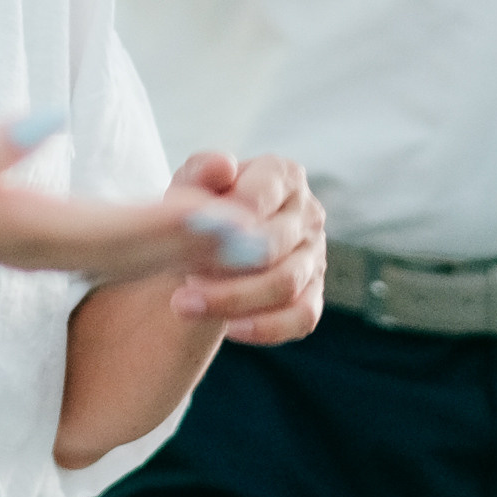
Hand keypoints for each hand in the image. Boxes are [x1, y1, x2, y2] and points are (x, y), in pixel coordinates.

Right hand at [0, 110, 249, 285]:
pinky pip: (117, 251)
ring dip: (190, 248)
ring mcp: (45, 252)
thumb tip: (44, 122)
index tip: (226, 216)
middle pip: (137, 252)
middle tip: (266, 237)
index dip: (172, 222)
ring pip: (132, 256)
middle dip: (201, 245)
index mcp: (26, 229)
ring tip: (249, 238)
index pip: (114, 229)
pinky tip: (193, 232)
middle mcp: (45, 250)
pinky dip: (160, 243)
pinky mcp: (44, 244)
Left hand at [161, 150, 324, 345]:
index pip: (264, 192)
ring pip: (286, 285)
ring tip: (187, 305)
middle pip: (274, 244)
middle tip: (181, 281)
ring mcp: (315, 256)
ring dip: (234, 299)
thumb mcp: (188, 186)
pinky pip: (301, 317)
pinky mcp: (313, 295)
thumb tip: (223, 166)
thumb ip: (201, 172)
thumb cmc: (198, 212)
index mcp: (283, 176)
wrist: (200, 252)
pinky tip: (228, 329)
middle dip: (224, 267)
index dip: (228, 216)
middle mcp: (308, 213)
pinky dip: (265, 327)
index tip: (192, 235)